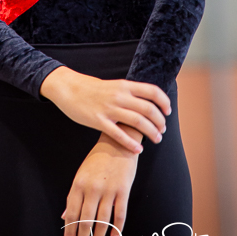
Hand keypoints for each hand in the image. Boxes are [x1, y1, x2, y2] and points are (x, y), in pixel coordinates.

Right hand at [40, 67, 169, 152]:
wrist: (68, 88)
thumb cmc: (91, 88)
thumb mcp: (113, 85)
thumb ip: (128, 92)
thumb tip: (146, 101)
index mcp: (124, 85)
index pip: (152, 91)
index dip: (164, 102)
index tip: (168, 112)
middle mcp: (119, 96)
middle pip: (149, 110)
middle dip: (160, 122)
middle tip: (162, 130)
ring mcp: (109, 109)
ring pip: (138, 123)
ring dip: (151, 133)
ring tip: (156, 139)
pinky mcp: (99, 121)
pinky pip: (119, 135)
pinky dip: (132, 144)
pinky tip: (138, 150)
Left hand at [62, 126, 140, 235]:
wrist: (118, 141)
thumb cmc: (98, 158)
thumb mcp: (82, 173)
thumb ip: (74, 195)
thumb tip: (64, 215)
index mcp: (79, 183)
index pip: (71, 212)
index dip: (69, 230)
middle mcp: (92, 188)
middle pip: (85, 219)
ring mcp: (108, 190)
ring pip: (102, 220)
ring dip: (98, 235)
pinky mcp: (123, 191)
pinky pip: (120, 214)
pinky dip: (116, 228)